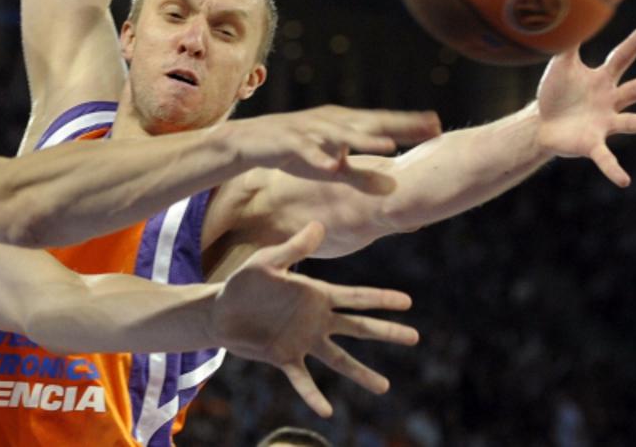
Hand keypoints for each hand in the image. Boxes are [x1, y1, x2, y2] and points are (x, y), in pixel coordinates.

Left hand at [214, 221, 417, 414]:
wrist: (220, 310)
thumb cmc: (246, 282)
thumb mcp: (268, 261)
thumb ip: (293, 248)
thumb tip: (319, 225)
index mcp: (316, 295)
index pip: (355, 297)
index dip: (381, 298)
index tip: (407, 302)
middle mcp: (316, 320)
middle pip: (358, 328)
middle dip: (386, 331)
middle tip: (414, 337)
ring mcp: (303, 342)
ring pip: (339, 360)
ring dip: (361, 373)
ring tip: (384, 387)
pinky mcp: (284, 358)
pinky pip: (303, 380)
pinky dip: (313, 395)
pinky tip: (326, 411)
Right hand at [223, 105, 439, 190]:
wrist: (249, 141)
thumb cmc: (295, 152)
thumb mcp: (332, 167)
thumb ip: (361, 175)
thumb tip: (392, 188)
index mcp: (343, 124)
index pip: (382, 123)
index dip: (409, 125)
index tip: (438, 127)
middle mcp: (330, 122)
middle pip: (369, 124)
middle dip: (398, 126)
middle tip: (428, 127)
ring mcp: (310, 130)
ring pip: (340, 135)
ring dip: (363, 140)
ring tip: (388, 147)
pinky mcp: (288, 141)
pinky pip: (305, 149)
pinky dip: (318, 156)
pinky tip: (332, 164)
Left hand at [535, 24, 635, 187]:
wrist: (541, 123)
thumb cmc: (554, 93)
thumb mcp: (559, 66)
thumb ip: (565, 44)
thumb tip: (566, 15)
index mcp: (602, 81)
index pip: (620, 58)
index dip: (634, 44)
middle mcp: (610, 101)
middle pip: (633, 90)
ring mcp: (605, 123)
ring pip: (631, 123)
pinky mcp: (593, 144)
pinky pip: (606, 158)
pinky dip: (614, 169)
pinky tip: (625, 181)